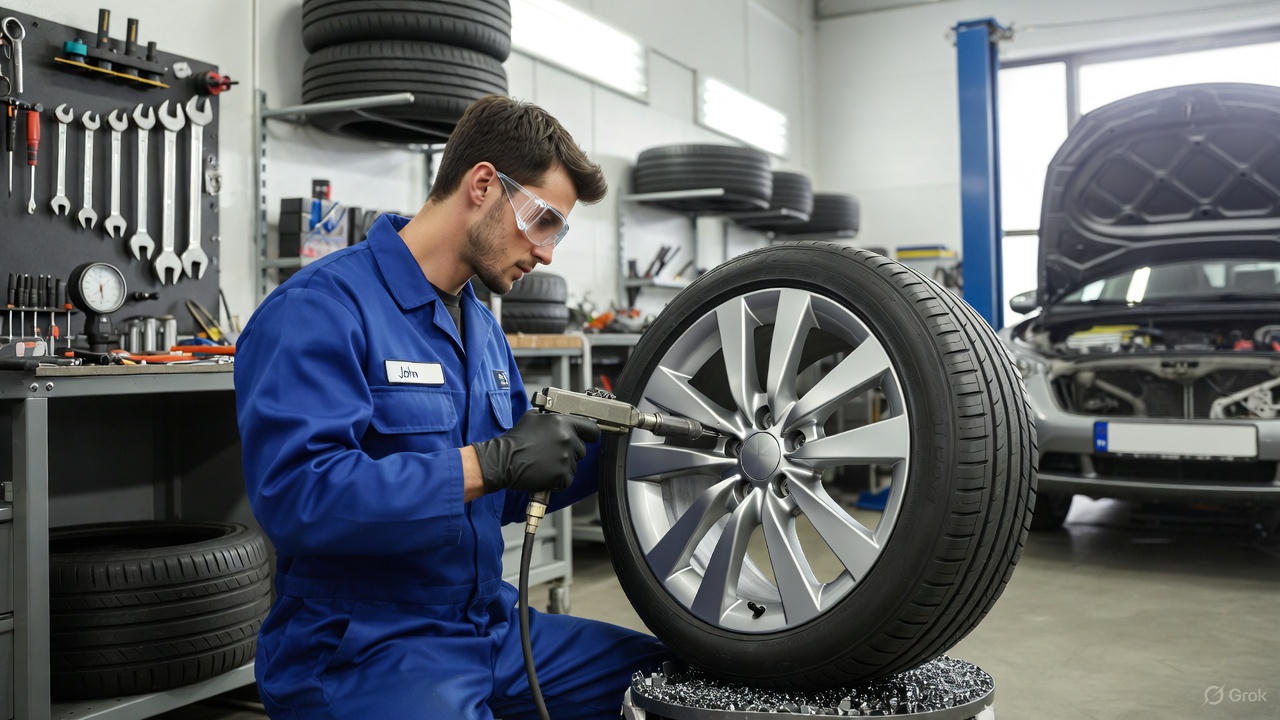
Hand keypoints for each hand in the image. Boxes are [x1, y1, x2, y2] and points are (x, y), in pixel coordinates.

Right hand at [471, 411, 600, 493]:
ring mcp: (565, 458)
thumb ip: (550, 417)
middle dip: (570, 452)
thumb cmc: (515, 440)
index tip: (589, 437)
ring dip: (563, 466)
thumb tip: (559, 417)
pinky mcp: (561, 475)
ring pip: (574, 465)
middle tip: (552, 453)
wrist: (504, 460)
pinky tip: (545, 473)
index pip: (591, 429)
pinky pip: (567, 479)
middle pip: (582, 449)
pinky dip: (559, 480)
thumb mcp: (532, 417)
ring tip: (545, 462)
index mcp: (562, 423)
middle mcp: (567, 439)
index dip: (590, 434)